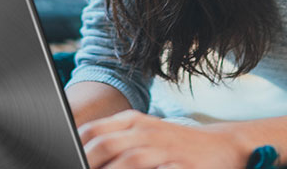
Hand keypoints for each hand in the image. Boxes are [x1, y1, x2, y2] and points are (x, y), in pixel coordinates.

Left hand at [78, 109, 251, 168]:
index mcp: (132, 122)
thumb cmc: (176, 146)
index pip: (91, 131)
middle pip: (104, 145)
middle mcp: (145, 132)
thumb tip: (82, 154)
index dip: (74, 145)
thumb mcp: (144, 136)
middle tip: (71, 167)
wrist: (225, 147)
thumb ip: (114, 143)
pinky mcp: (180, 166)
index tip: (61, 155)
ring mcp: (163, 149)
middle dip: (85, 161)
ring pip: (128, 161)